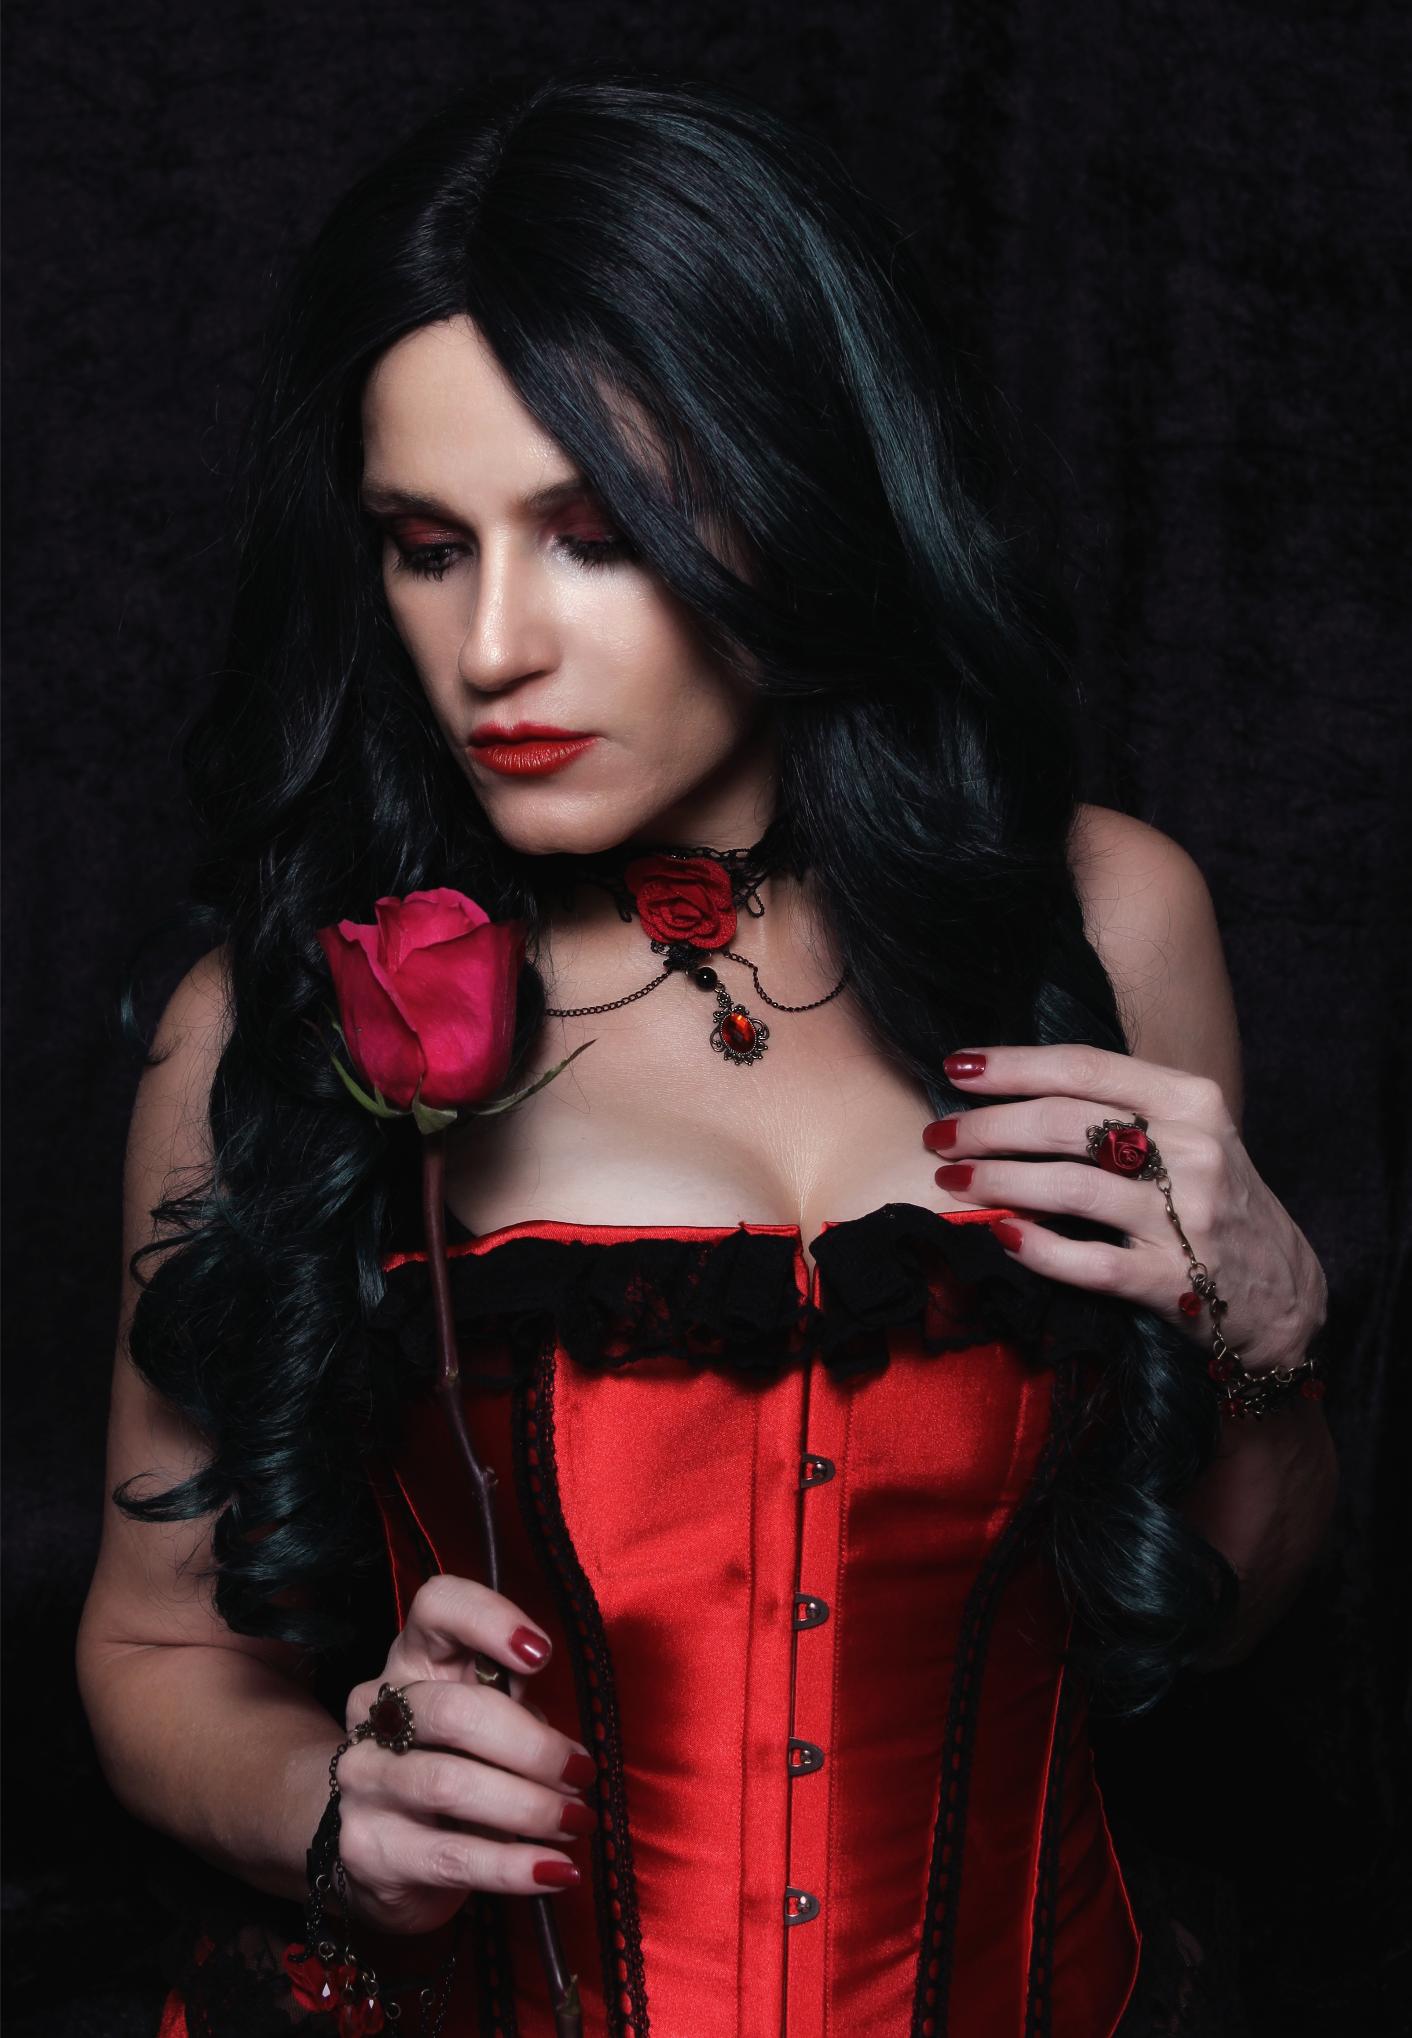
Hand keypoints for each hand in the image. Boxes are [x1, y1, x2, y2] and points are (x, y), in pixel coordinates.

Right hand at [335, 1575, 595, 1935]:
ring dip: (530, 1807)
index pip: (436, 1607)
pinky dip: (514, 1866)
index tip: (541, 1655)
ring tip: (575, 1821)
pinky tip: (556, 1872)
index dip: (489, 1619)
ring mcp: (364, 1779)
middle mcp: (375, 1711)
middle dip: (532, 1746)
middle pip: (454, 1711)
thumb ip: (516, 1711)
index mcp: (413, 1661)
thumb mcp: (486, 1722)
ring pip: (451, 1784)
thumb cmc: (452, 1766)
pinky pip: (453, 1856)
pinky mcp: (368, 1849)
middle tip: (581, 1773)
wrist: (378, 1851)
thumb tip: (572, 1749)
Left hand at [922, 1045, 1327, 1371]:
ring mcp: (1188, 1219)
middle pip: (1066, 1124)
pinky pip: (1090, 1263)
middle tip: (939, 1137)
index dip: (1012, 1065)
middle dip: (987, 1127)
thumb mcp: (1188, 1135)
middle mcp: (1193, 1151)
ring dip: (997, 1182)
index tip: (956, 1068)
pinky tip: (999, 1237)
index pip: (1085, 1067)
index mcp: (1191, 1102)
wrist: (1283, 1295)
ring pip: (1070, 1188)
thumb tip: (1012, 1088)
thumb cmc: (1211, 1202)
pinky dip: (1038, 1249)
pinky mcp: (1178, 1282)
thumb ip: (1120, 1107)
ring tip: (952, 1182)